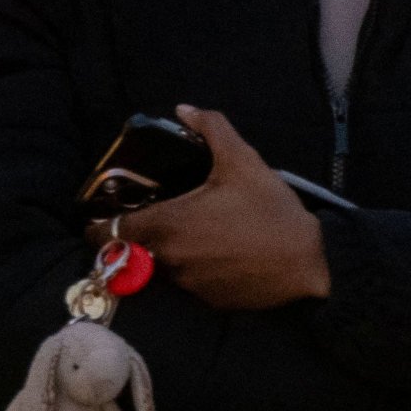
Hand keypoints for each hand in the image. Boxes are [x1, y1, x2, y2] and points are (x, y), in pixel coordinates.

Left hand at [117, 106, 328, 310]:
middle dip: (145, 236)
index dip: (101, 225)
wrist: (309, 262)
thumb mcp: (244, 163)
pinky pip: (190, 284)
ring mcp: (186, 283)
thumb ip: (212, 131)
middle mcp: (167, 258)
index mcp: (168, 224)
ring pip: (164, 266)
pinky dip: (198, 270)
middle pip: (137, 249)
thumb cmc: (271, 211)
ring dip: (173, 253)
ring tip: (204, 236)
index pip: (109, 231)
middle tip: (167, 219)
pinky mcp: (206, 300)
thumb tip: (185, 109)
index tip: (105, 218)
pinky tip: (225, 256)